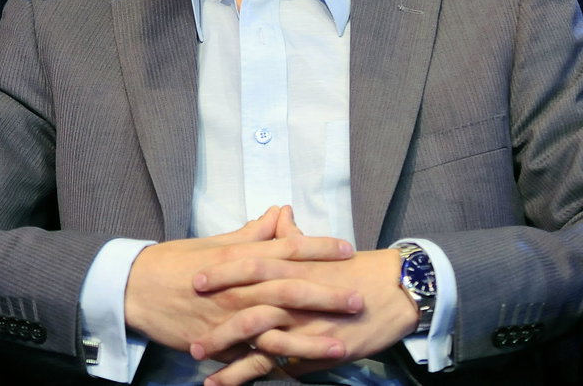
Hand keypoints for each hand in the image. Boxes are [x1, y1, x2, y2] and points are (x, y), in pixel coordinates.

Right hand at [124, 206, 360, 363]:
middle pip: (288, 289)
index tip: (346, 248)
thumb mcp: (211, 243)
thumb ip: (251, 234)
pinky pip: (251, 357)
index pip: (284, 249)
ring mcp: (228, 318)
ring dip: (310, 337)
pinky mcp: (218, 344)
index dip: (317, 248)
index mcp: (236, 258)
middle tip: (357, 298)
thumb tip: (280, 213)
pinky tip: (301, 370)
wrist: (133, 290)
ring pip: (276, 328)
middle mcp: (236, 288)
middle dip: (326, 294)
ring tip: (342, 343)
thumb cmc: (171, 263)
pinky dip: (275, 364)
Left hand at [195, 247, 418, 385]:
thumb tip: (278, 213)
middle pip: (247, 307)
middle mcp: (294, 297)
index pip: (249, 265)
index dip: (220, 272)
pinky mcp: (315, 351)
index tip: (192, 280)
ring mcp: (304, 326)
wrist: (395, 291)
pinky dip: (253, 375)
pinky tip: (230, 383)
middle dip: (215, 321)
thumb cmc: (355, 269)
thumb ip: (291, 236)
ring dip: (228, 355)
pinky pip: (279, 366)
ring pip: (259, 342)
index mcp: (292, 268)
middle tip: (187, 332)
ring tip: (200, 363)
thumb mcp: (320, 251)